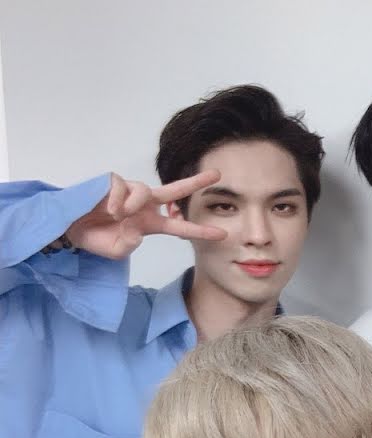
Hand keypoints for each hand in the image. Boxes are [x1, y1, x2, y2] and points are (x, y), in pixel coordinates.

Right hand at [65, 170, 227, 259]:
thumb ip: (129, 246)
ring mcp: (130, 192)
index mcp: (150, 223)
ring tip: (120, 216)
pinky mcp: (113, 182)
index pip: (180, 228)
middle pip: (175, 190)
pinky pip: (122, 187)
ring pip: (145, 190)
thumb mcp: (116, 251)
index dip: (200, 231)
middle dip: (195, 182)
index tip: (223, 234)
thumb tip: (137, 232)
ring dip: (134, 204)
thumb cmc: (96, 238)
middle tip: (218, 175)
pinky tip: (109, 210)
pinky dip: (117, 200)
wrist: (69, 228)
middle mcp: (144, 205)